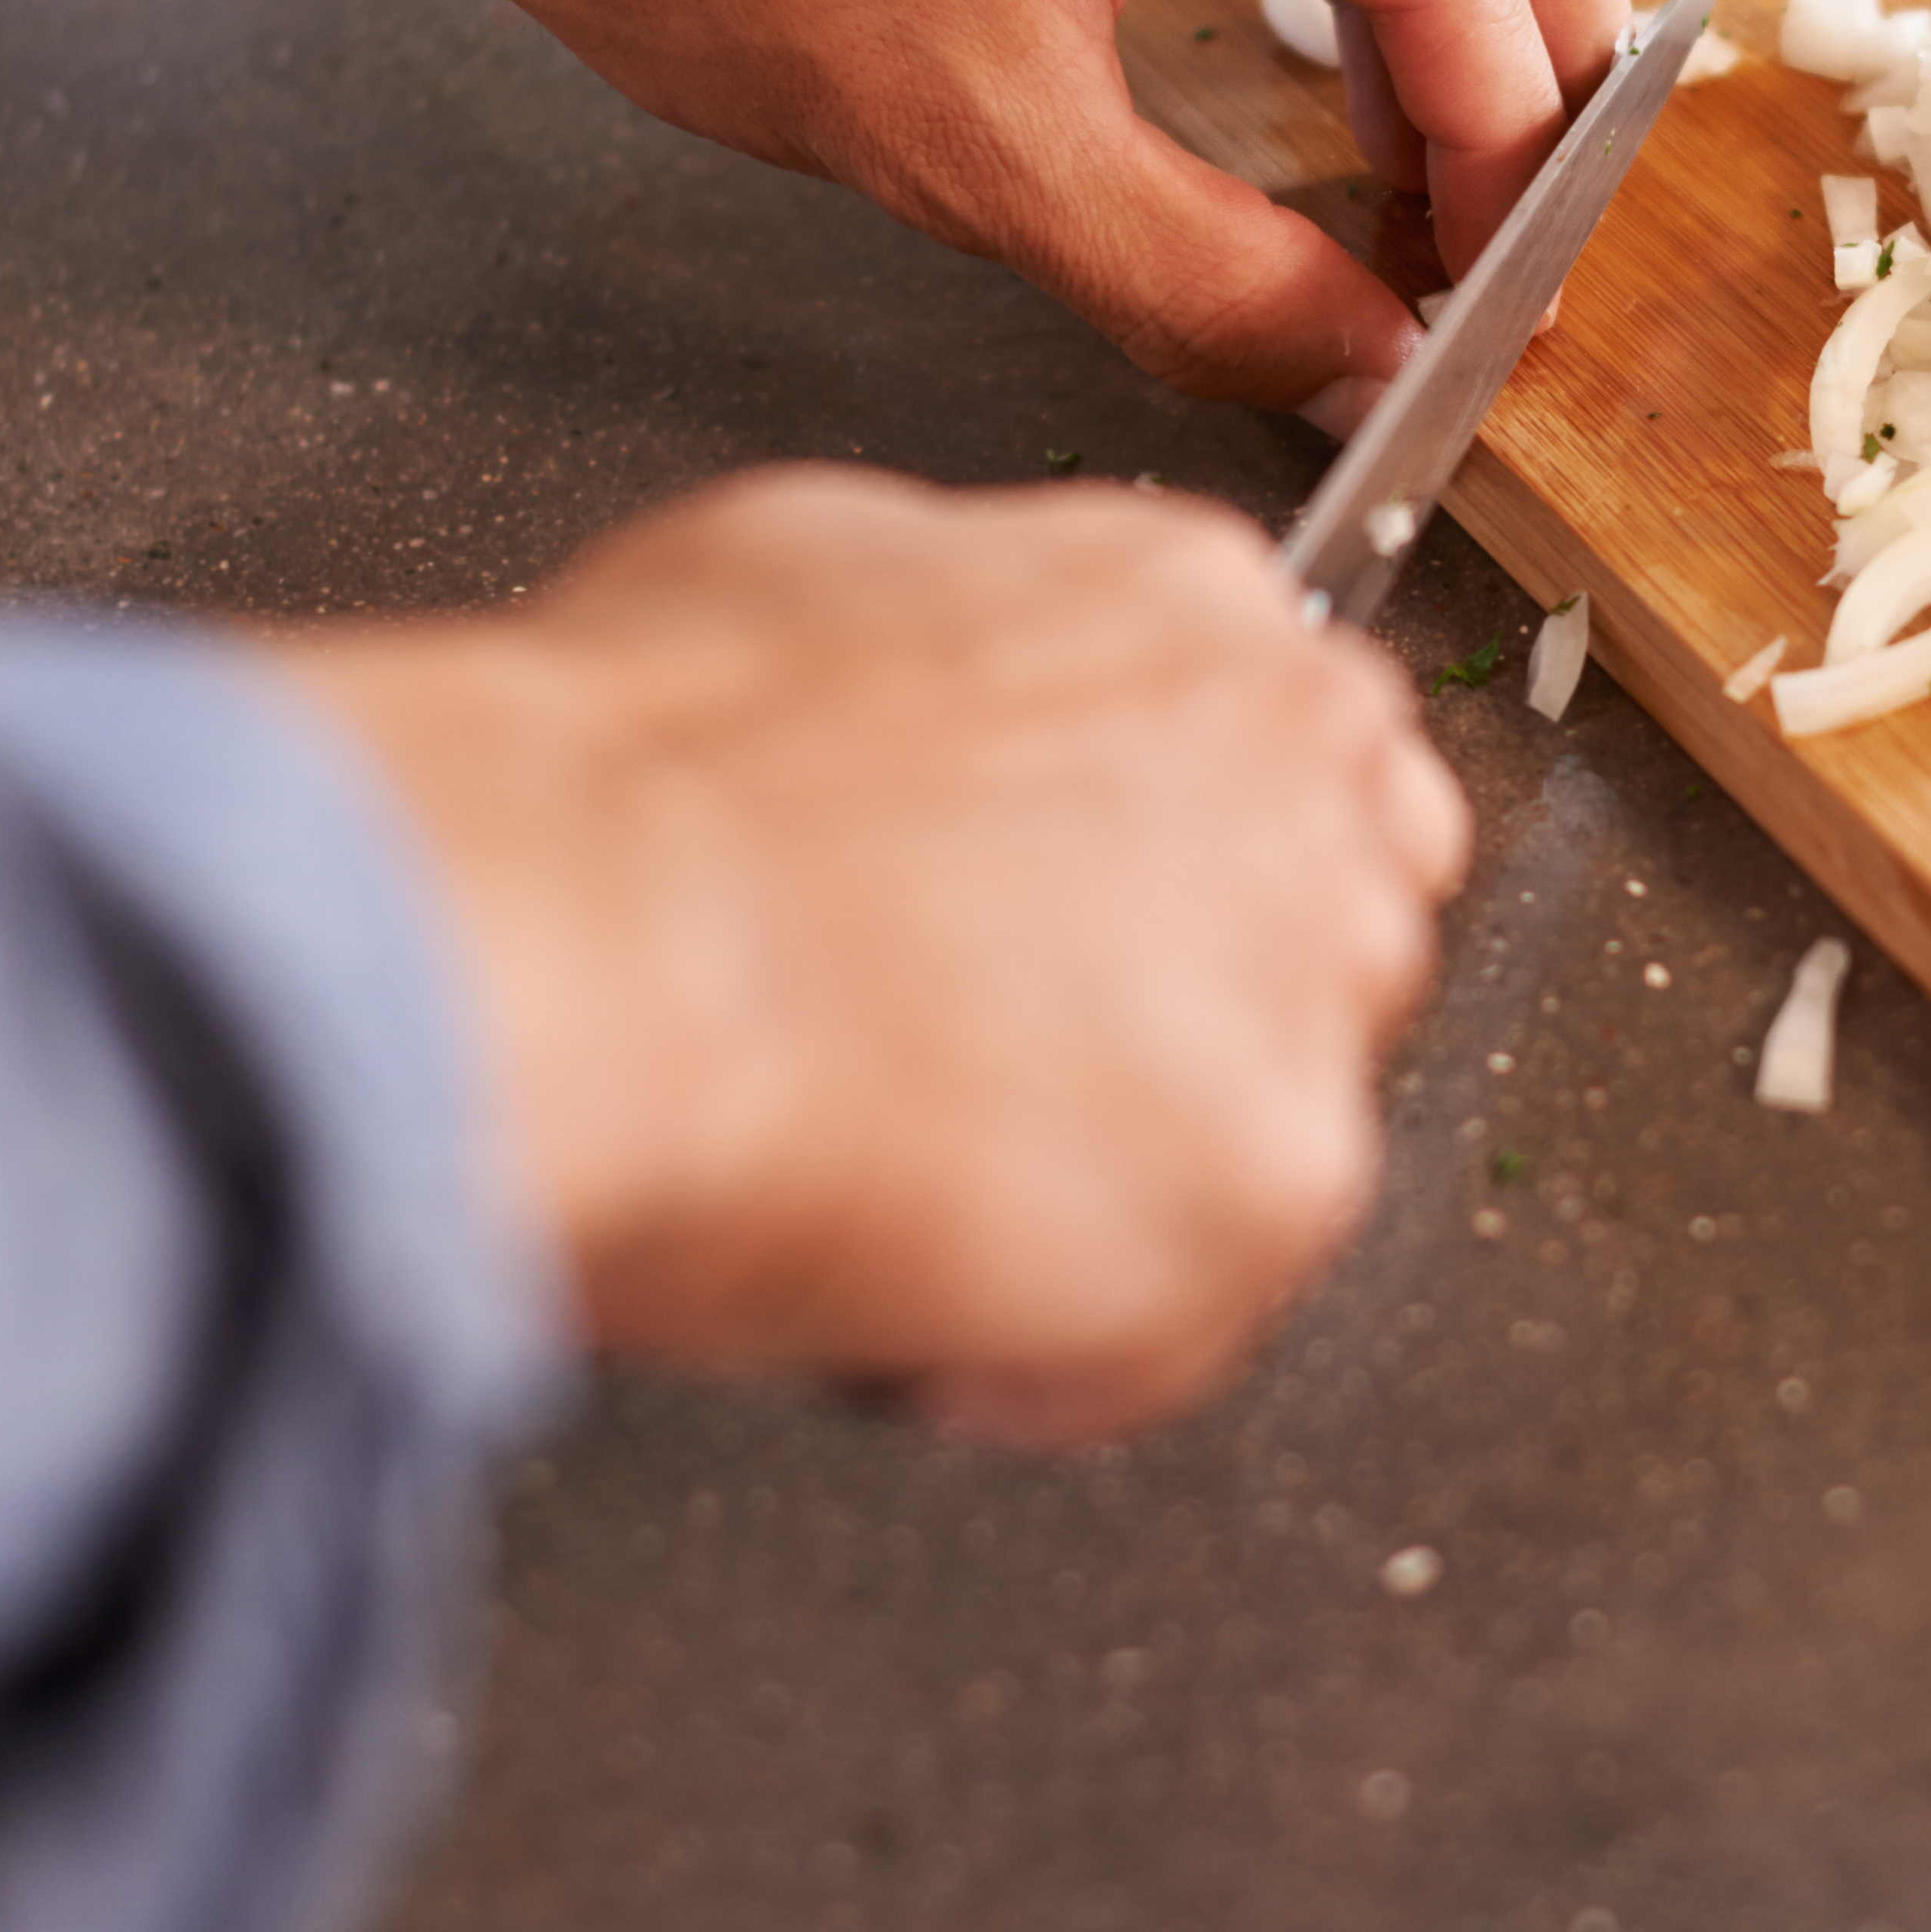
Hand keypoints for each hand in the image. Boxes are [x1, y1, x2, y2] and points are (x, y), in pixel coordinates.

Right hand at [255, 467, 1461, 1442]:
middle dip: (1190, 1025)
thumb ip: (949, 642)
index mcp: (1188, 608)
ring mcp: (1306, 979)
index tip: (1087, 944)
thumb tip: (918, 705)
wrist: (593, 927)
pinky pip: (1189, 1321)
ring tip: (925, 1200)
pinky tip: (921, 1313)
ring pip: (1274, 1133)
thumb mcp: (799, 574)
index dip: (1178, 875)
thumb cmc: (635, 776)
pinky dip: (1060, 1357)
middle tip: (1003, 1085)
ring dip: (1127, 1192)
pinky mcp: (1277, 1175)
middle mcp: (1295, 774)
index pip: (1295, 754)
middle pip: (1336, 933)